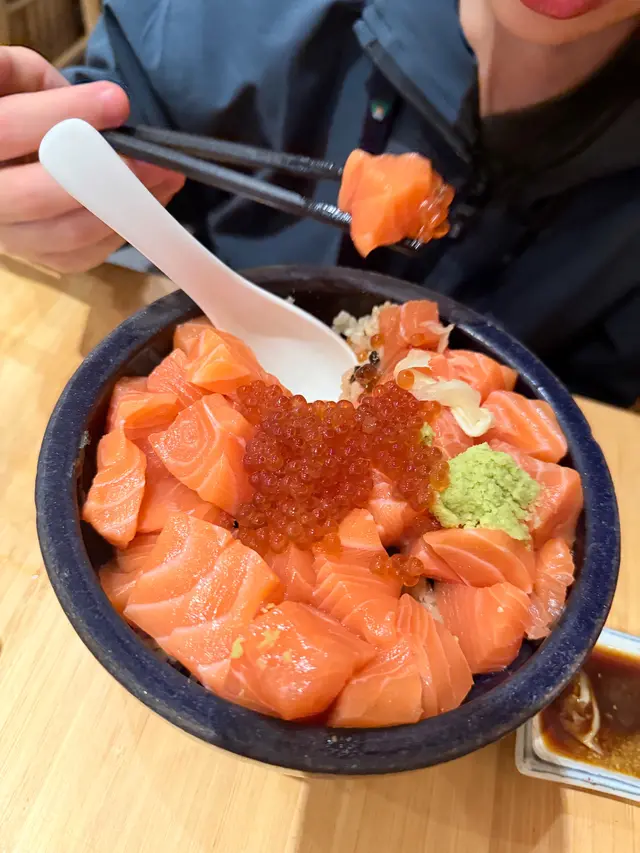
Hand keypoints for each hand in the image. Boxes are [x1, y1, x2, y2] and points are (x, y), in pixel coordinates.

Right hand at [0, 47, 185, 272]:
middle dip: (106, 174)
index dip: (63, 115)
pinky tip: (150, 202)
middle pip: (40, 196)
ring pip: (69, 232)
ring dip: (126, 207)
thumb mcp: (14, 83)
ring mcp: (12, 237)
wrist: (2, 167)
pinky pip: (85, 253)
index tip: (116, 103)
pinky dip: (123, 229)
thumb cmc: (12, 113)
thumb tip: (110, 103)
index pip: (9, 130)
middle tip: (155, 158)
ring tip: (166, 177)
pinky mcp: (42, 260)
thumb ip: (38, 81)